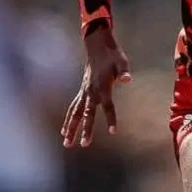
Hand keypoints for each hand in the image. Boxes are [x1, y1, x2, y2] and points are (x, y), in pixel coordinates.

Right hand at [61, 29, 130, 147]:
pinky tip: (63, 130)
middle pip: (87, 114)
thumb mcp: (121, 62)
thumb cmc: (112, 55)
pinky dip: (68, 119)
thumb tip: (127, 79)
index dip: (110, 118)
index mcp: (102, 87)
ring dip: (70, 128)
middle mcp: (91, 91)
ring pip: (75, 113)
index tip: (113, 132)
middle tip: (84, 145)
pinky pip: (73, 108)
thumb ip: (123, 72)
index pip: (107, 106)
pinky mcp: (82, 92)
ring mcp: (84, 92)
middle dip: (85, 129)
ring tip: (66, 143)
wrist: (97, 46)